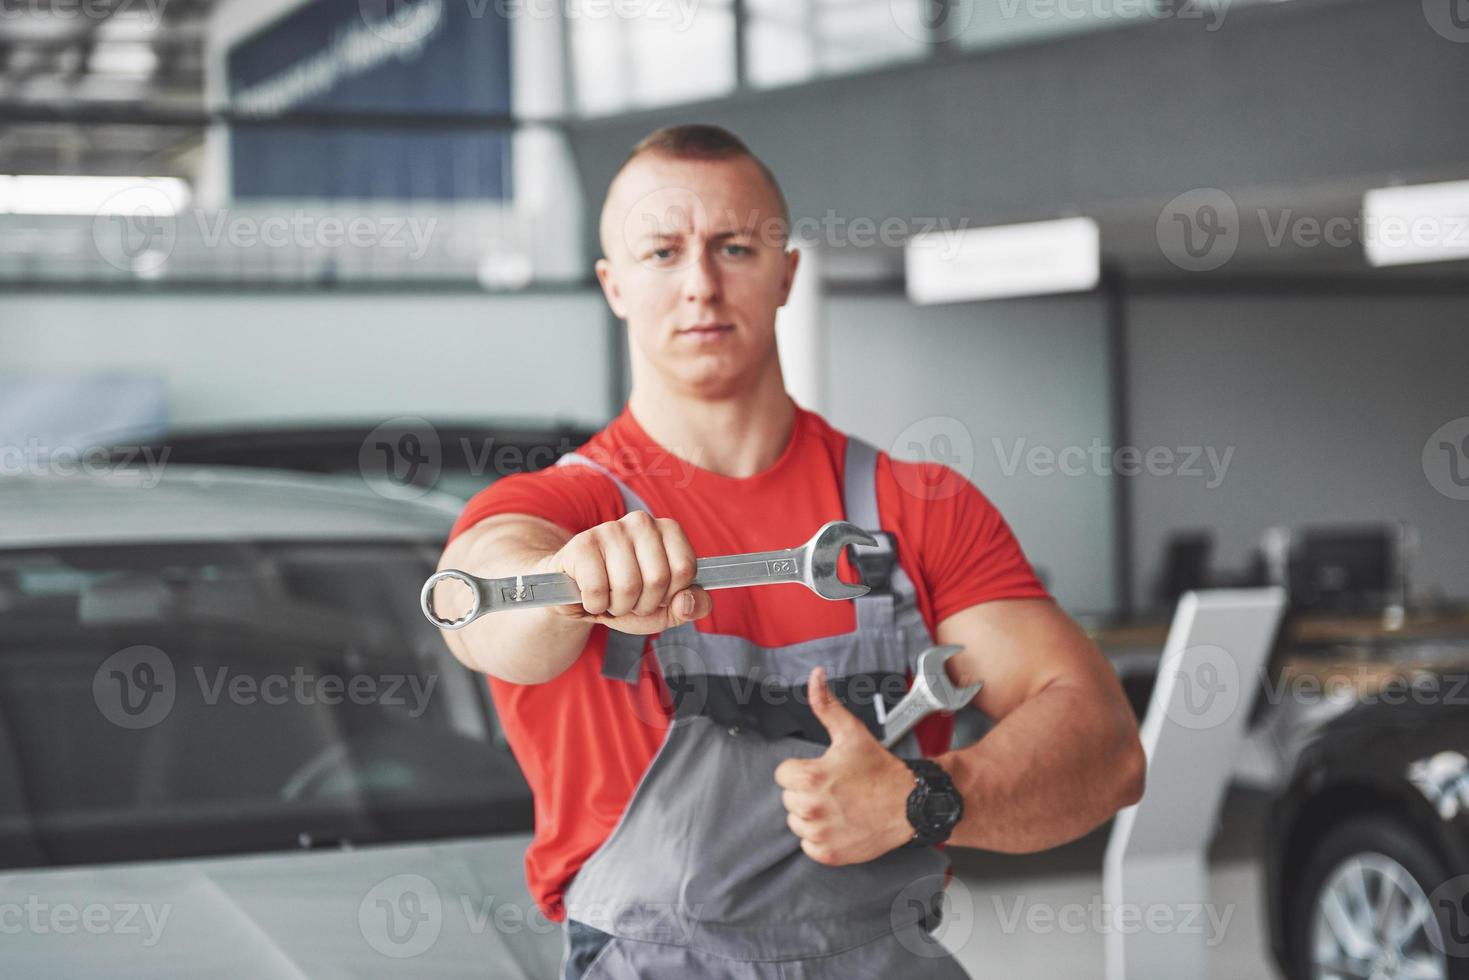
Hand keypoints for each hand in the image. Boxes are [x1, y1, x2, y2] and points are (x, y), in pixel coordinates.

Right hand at [539, 511, 712, 634]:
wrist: (579, 596)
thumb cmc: (627, 597)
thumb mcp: (667, 607)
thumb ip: (693, 606)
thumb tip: (687, 602)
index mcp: (669, 530)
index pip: (685, 569)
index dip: (671, 595)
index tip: (658, 594)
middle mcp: (642, 522)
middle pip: (658, 579)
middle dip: (644, 604)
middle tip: (629, 599)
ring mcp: (610, 529)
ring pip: (628, 586)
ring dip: (618, 606)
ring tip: (610, 597)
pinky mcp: (582, 544)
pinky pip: (597, 590)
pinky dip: (594, 605)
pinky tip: (591, 595)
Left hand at [773, 666, 916, 864]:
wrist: (909, 803)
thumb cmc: (879, 769)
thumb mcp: (851, 732)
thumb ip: (826, 705)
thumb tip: (815, 675)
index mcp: (808, 777)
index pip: (783, 774)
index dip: (803, 770)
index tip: (824, 771)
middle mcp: (809, 808)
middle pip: (789, 798)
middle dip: (807, 792)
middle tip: (836, 788)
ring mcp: (818, 833)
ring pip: (797, 822)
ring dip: (813, 815)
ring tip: (839, 806)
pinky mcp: (827, 853)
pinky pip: (808, 845)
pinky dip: (821, 837)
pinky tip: (841, 824)